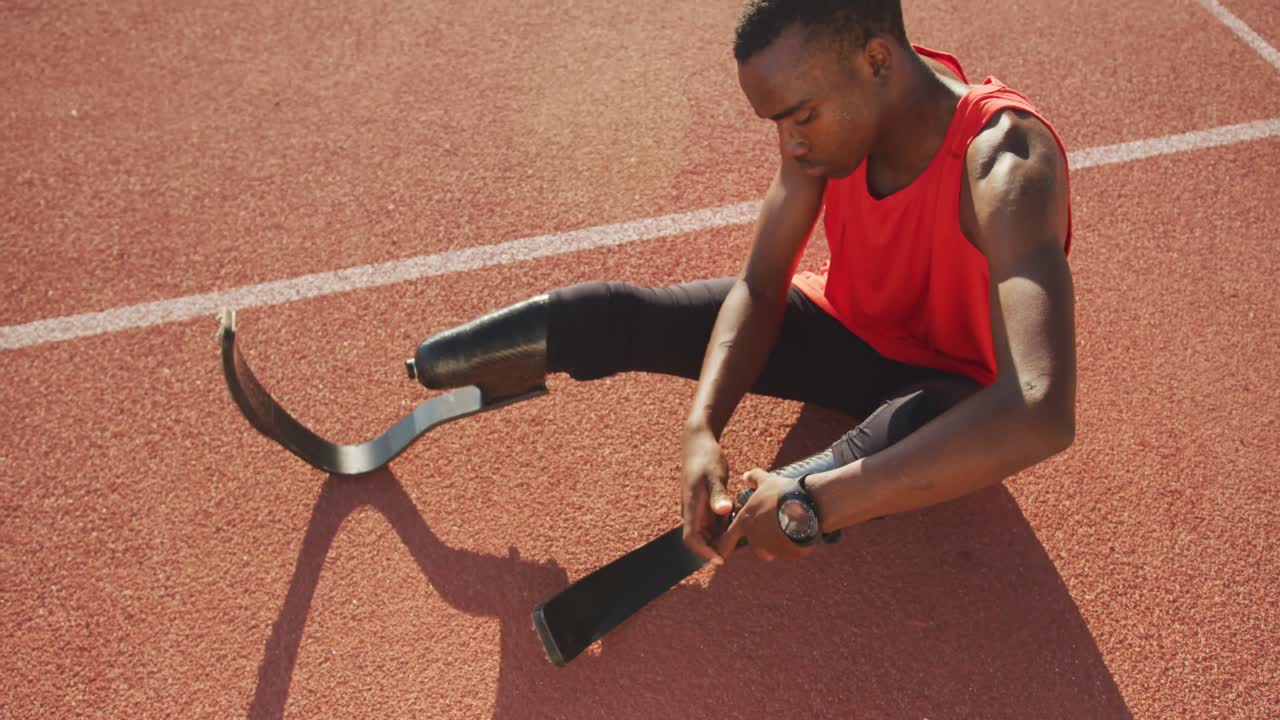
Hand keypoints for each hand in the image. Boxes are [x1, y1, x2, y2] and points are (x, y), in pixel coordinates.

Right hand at [681, 425, 733, 564]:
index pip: (691, 539)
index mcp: (690, 507)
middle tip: (743, 543)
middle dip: (720, 546)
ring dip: (725, 534)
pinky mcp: (705, 505)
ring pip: (710, 532)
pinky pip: (715, 521)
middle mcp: (691, 512)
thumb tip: (723, 511)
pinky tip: (741, 515)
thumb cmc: (706, 457)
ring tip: (746, 528)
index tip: (721, 559)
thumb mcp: (715, 475)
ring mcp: (697, 509)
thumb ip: (719, 494)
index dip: (705, 552)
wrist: (698, 442)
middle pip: (702, 540)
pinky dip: (727, 523)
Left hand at [716, 469, 815, 561]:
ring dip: (777, 546)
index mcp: (745, 523)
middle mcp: (755, 539)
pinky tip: (800, 533)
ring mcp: (772, 548)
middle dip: (762, 544)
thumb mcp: (767, 481)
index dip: (723, 546)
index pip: (726, 540)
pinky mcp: (788, 554)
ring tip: (789, 530)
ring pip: (772, 552)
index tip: (721, 551)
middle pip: (756, 548)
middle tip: (773, 532)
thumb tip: (746, 476)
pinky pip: (789, 552)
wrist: (806, 506)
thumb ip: (754, 478)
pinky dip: (792, 546)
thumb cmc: (783, 493)